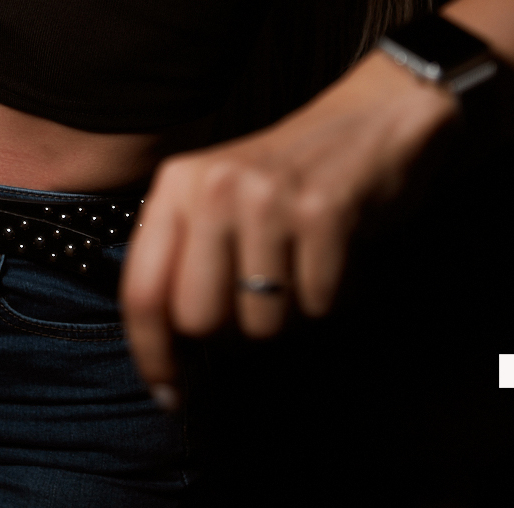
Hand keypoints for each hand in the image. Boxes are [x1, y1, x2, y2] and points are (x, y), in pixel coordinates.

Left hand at [118, 50, 458, 403]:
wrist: (373, 119)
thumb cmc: (291, 176)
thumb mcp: (221, 200)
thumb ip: (187, 262)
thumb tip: (171, 362)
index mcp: (179, 184)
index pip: (141, 289)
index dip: (151, 354)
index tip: (168, 394)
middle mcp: (214, 186)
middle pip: (199, 320)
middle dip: (232, 331)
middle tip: (261, 298)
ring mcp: (267, 198)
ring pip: (261, 323)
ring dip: (289, 314)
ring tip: (301, 265)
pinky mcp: (322, 213)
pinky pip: (317, 306)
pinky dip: (331, 296)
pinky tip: (334, 255)